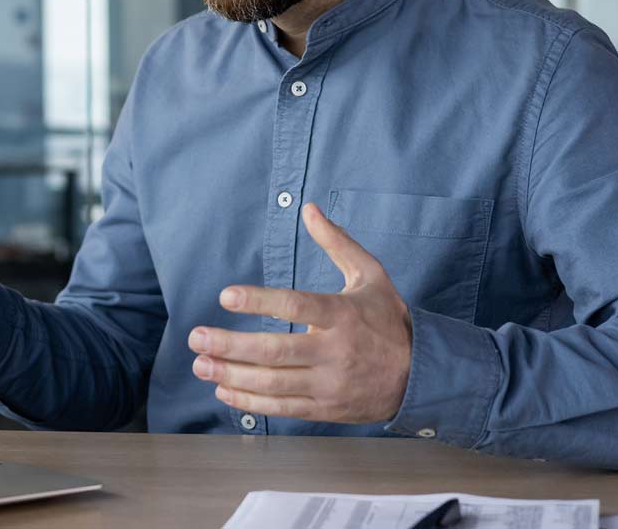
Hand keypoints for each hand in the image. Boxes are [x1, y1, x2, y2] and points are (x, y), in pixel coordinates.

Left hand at [188, 202, 412, 423]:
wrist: (421, 375)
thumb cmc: (389, 320)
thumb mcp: (370, 275)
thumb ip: (336, 242)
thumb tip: (307, 208)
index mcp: (342, 315)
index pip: (295, 306)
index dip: (258, 301)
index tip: (225, 296)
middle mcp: (334, 351)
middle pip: (275, 350)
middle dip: (230, 345)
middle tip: (196, 336)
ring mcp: (329, 384)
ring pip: (273, 382)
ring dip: (231, 374)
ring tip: (200, 364)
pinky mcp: (326, 408)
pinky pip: (283, 407)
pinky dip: (250, 401)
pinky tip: (224, 390)